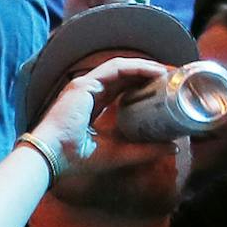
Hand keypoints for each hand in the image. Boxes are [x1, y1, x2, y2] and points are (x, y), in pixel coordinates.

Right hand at [28, 53, 168, 174]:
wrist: (53, 158)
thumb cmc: (76, 159)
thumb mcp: (119, 154)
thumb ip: (144, 150)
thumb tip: (173, 147)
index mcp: (91, 107)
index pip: (121, 90)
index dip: (142, 86)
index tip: (164, 89)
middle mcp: (88, 93)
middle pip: (123, 76)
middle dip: (147, 74)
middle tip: (171, 78)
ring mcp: (84, 86)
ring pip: (120, 68)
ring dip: (145, 67)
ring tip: (167, 71)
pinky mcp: (83, 84)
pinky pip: (114, 68)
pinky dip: (135, 67)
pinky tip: (154, 70)